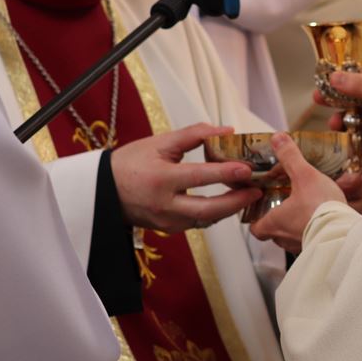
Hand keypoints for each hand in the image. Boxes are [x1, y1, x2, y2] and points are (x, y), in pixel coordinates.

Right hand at [110, 123, 260, 231]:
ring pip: (206, 220)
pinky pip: (198, 223)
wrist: (104, 191)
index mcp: (161, 179)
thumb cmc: (131, 162)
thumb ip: (194, 135)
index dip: (225, 173)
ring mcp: (167, 222)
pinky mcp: (169, 230)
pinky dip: (215, 213)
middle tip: (257, 191)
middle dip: (236, 201)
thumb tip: (226, 130)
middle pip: (208, 210)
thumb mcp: (159, 143)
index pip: (199, 177)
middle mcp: (164, 205)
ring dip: (229, 208)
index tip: (247, 169)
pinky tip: (228, 202)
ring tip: (248, 194)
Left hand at [250, 133, 346, 251]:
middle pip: (274, 234)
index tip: (261, 208)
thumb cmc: (320, 208)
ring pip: (292, 238)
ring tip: (305, 211)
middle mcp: (285, 239)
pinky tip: (322, 220)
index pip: (256, 229)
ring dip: (296, 227)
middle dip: (278, 221)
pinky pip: (310, 240)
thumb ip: (290, 157)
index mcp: (274, 223)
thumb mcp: (304, 175)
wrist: (345, 231)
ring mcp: (302, 246)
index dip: (256, 219)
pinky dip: (312, 231)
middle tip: (284, 206)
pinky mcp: (319, 248)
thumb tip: (278, 139)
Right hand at [320, 71, 361, 174]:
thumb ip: (358, 86)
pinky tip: (340, 135)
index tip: (327, 79)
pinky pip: (354, 135)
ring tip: (334, 123)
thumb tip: (335, 76)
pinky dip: (346, 134)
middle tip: (319, 98)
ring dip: (341, 118)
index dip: (344, 78)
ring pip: (352, 117)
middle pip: (354, 97)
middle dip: (337, 99)